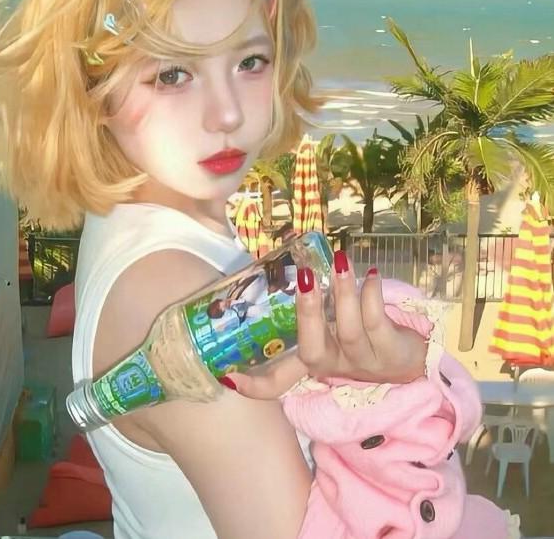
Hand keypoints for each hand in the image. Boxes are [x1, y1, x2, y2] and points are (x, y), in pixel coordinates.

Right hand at [222, 252, 426, 398]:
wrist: (416, 360)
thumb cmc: (366, 338)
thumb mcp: (336, 332)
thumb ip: (315, 315)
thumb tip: (299, 274)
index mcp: (316, 363)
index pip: (280, 381)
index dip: (255, 383)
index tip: (229, 376)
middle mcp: (334, 366)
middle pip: (314, 349)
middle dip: (308, 313)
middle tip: (306, 278)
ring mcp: (364, 364)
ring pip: (349, 332)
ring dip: (344, 294)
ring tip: (341, 262)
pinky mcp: (392, 354)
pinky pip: (379, 324)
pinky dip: (373, 296)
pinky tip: (370, 275)